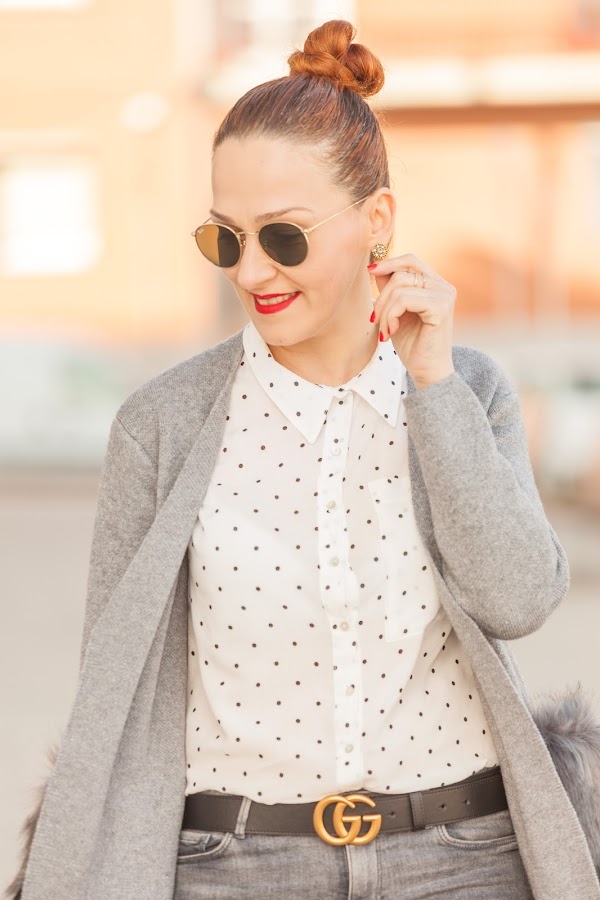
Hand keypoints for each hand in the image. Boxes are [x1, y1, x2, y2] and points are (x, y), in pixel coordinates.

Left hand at [369, 253, 455, 388]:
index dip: (389, 263)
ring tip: (384, 330)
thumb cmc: (413, 344)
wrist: (427, 371)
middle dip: (382, 297)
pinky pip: (404, 300)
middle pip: (401, 273)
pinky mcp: (441, 307)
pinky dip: (391, 316)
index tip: (369, 273)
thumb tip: (375, 267)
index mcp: (435, 284)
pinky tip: (390, 332)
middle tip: (375, 320)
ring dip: (384, 310)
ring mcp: (444, 295)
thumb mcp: (396, 312)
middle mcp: (443, 286)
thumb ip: (390, 289)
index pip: (410, 261)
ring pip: (400, 287)